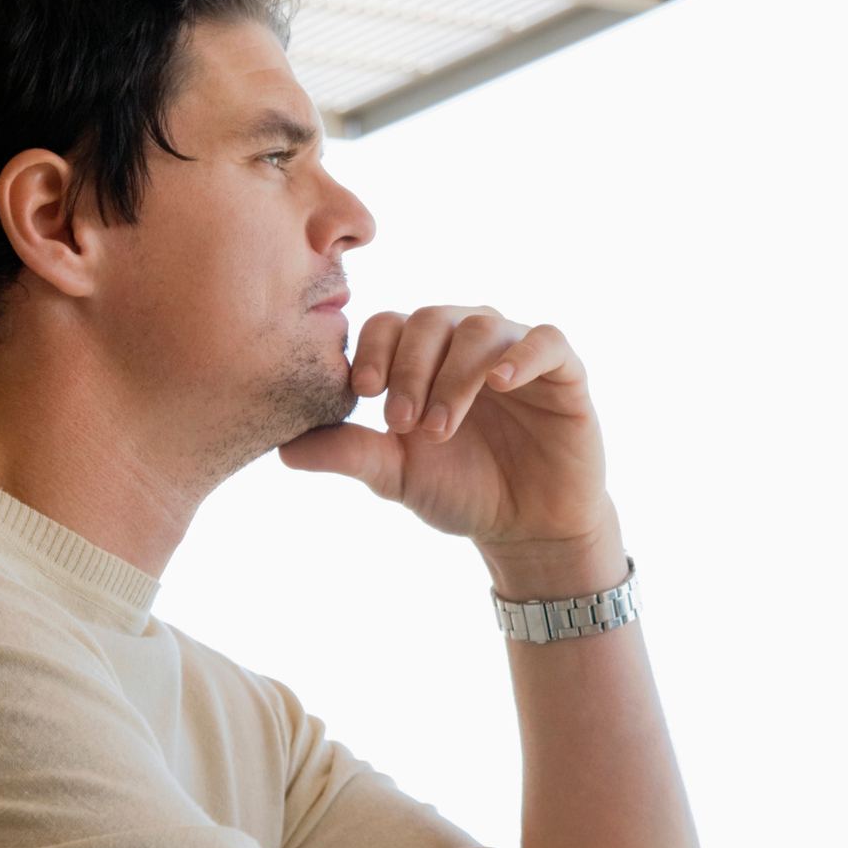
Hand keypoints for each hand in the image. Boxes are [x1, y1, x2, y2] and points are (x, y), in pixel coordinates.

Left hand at [277, 306, 614, 556]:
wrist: (527, 528)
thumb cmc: (461, 492)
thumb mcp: (397, 475)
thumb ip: (350, 453)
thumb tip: (283, 449)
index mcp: (426, 357)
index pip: (391, 325)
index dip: (374, 350)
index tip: (363, 393)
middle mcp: (469, 343)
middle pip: (432, 319)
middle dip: (410, 369)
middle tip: (401, 423)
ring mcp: (517, 352)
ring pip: (481, 328)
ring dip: (454, 375)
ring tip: (439, 428)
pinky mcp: (564, 371)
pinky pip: (545, 340)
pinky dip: (520, 355)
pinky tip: (499, 383)